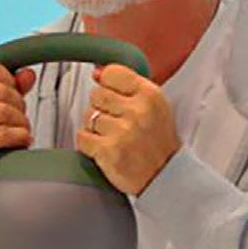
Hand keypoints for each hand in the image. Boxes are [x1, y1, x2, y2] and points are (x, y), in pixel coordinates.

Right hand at [0, 60, 37, 202]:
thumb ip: (13, 89)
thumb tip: (28, 73)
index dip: (10, 80)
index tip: (14, 98)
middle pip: (0, 89)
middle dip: (19, 106)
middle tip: (20, 121)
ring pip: (2, 110)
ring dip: (20, 123)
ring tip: (21, 133)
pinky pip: (1, 132)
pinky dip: (17, 136)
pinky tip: (21, 142)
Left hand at [77, 64, 180, 196]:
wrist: (165, 176)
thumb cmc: (158, 140)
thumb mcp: (155, 105)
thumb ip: (129, 85)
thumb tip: (98, 72)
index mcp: (150, 95)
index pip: (112, 72)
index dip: (107, 84)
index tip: (112, 94)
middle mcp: (137, 111)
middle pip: (96, 94)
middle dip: (101, 107)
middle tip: (115, 121)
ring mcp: (122, 131)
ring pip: (88, 116)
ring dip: (95, 127)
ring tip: (113, 137)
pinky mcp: (108, 151)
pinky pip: (82, 137)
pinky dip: (89, 143)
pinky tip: (104, 148)